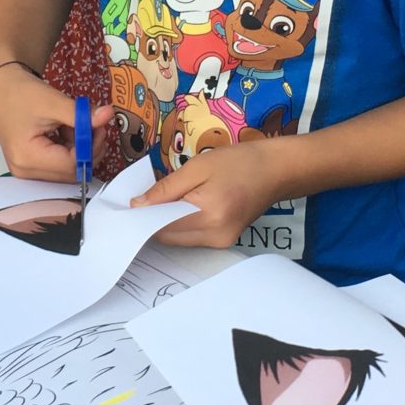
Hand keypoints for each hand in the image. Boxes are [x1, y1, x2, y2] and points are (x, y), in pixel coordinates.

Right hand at [0, 67, 106, 181]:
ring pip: (68, 168)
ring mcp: (27, 170)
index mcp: (27, 157)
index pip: (71, 164)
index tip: (98, 125)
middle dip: (88, 149)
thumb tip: (109, 115)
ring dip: (80, 148)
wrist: (2, 87)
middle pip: (71, 171)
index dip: (91, 146)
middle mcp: (25, 170)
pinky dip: (70, 148)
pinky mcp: (32, 165)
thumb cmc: (21, 93)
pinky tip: (66, 130)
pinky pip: (60, 163)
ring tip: (76, 123)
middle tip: (93, 124)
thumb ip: (82, 114)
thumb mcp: (53, 102)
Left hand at [135, 138, 287, 247]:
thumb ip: (166, 188)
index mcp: (209, 215)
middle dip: (150, 220)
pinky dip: (179, 224)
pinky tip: (179, 207)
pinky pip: (190, 237)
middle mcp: (215, 236)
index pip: (160, 225)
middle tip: (141, 199)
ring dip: (164, 222)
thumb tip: (136, 206)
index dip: (140, 216)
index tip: (127, 203)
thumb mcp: (199, 166)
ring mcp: (221, 242)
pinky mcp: (223, 241)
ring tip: (162, 200)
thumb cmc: (240, 162)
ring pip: (177, 239)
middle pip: (167, 236)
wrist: (277, 171)